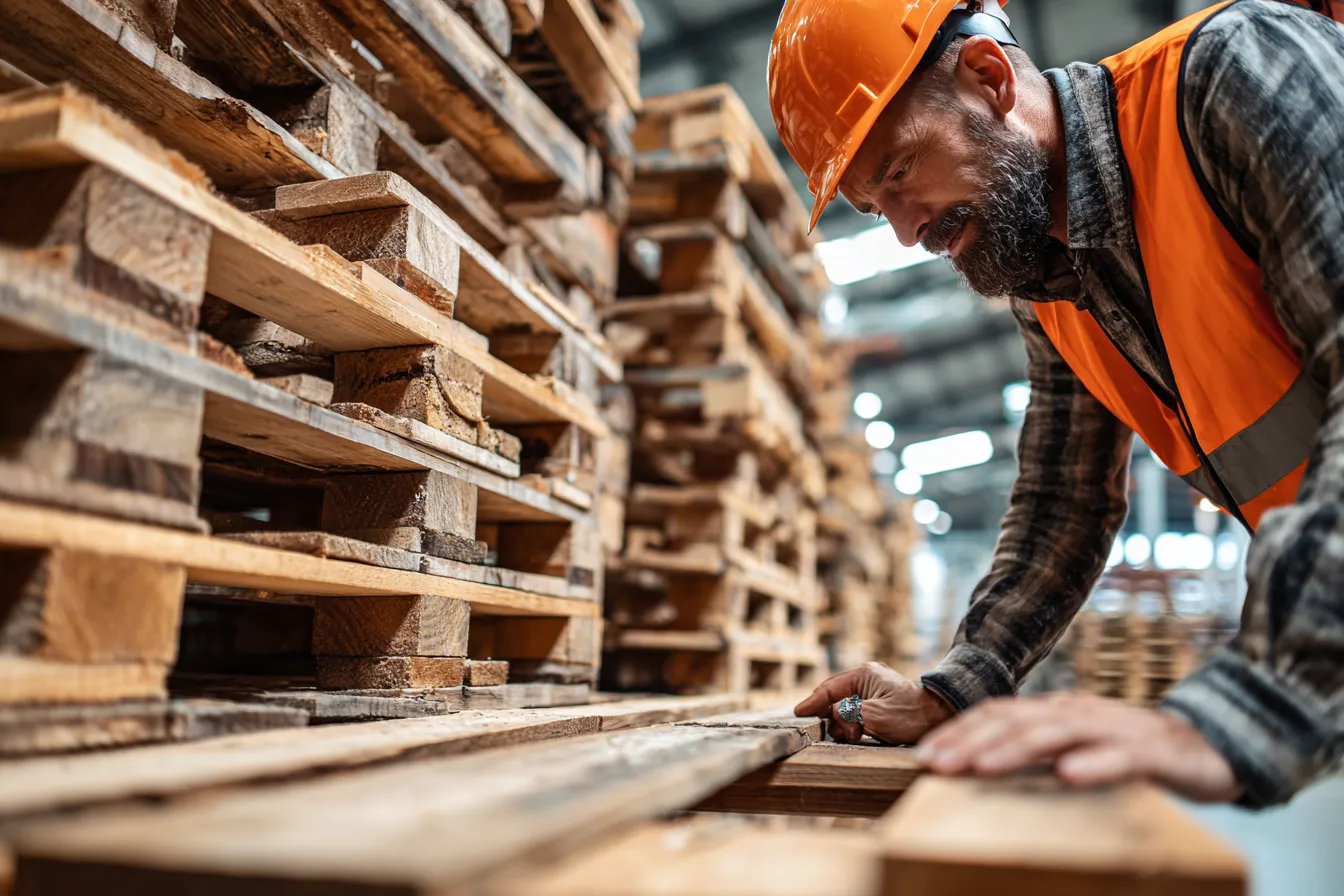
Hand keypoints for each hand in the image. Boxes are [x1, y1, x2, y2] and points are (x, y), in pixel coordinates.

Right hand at [794, 662, 953, 744]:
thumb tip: (834, 715)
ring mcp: (873, 689)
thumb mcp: (872, 716)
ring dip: (846, 724)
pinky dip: (854, 723)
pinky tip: (860, 733)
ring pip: (845, 707)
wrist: (940, 717)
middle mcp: (866, 678)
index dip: (812, 702)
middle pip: (835, 697)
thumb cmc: (910, 716)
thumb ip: (846, 712)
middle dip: (833, 717)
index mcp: (863, 674)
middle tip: (840, 733)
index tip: (799, 713)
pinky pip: (857, 711)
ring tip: (857, 734)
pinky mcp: (879, 701)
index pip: (829, 688)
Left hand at [916, 693, 1242, 801]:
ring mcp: (1115, 729)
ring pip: (1058, 733)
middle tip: (934, 763)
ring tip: (981, 767)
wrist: (1212, 747)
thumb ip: (1034, 756)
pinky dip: (1094, 764)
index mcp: (1056, 713)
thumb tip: (974, 769)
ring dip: (1016, 749)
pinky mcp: (1154, 752)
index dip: (959, 733)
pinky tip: (1069, 775)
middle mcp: (1078, 713)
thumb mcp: (1075, 751)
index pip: (997, 715)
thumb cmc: (1129, 753)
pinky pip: (1121, 757)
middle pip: (1016, 721)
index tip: (922, 757)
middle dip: (971, 741)